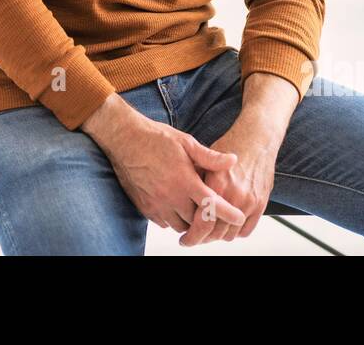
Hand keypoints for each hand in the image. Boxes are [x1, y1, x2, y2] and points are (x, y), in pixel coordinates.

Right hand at [82, 98, 246, 235]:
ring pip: (180, 225)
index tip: (239, 218)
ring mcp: (156, 204)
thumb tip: (232, 160)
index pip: (211, 205)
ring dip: (189, 220)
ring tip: (193, 207)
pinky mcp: (144, 207)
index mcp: (184, 180)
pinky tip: (175, 205)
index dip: (228, 214)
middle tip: (213, 210)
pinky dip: (172, 218)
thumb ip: (210, 157)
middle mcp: (171, 196)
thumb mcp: (186, 142)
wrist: (124, 139)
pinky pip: (163, 223)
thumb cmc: (156, 138)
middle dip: (207, 218)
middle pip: (197, 221)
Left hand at [178, 114, 282, 246]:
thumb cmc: (230, 145)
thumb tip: (178, 199)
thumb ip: (194, 179)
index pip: (202, 222)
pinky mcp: (261, 204)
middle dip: (202, 238)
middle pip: (215, 233)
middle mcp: (234, 195)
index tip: (185, 238)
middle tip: (194, 237)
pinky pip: (245, 231)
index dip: (191, 235)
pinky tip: (226, 224)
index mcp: (216, 184)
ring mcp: (249, 201)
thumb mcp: (205, 157)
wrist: (258, 138)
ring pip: (229, 235)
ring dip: (218, 236)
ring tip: (209, 230)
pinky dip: (235, 232)